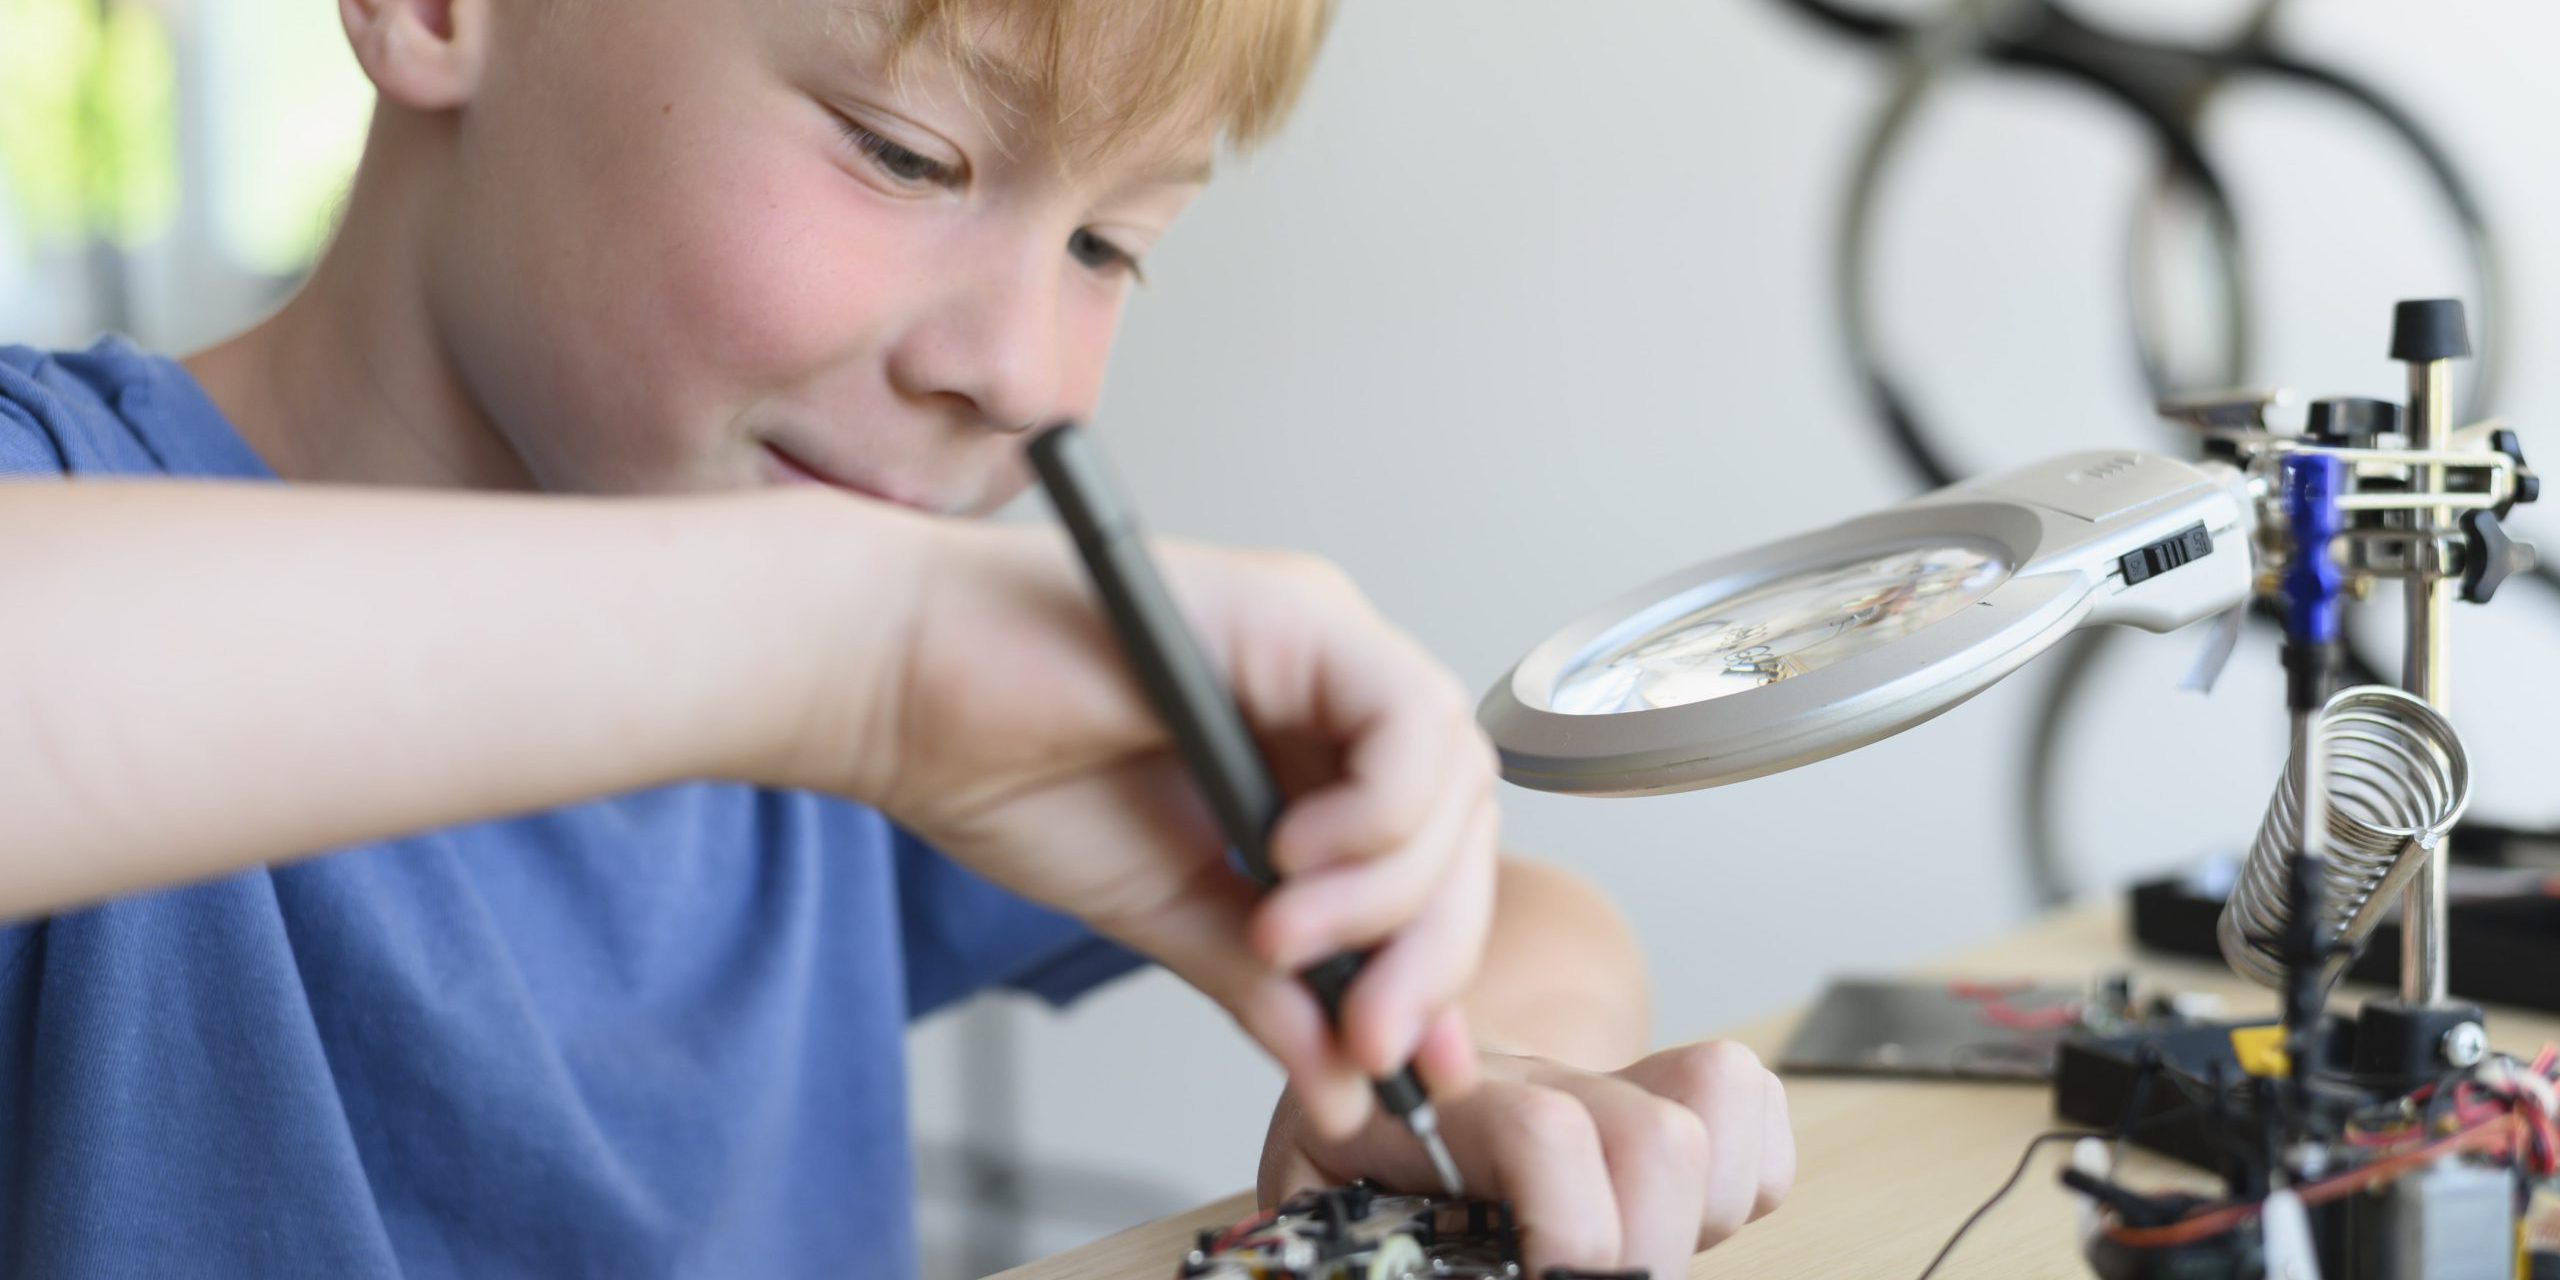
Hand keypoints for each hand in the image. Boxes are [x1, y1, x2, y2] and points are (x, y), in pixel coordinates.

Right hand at [804, 517, 1500, 1136]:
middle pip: (1461, 824)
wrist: (894, 688)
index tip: (1392, 1057)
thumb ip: (1263, 985)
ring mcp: (1322, 641)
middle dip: (1425, 948)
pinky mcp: (1298, 612)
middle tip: (1362, 1030)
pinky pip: (1406, 718)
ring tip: (1278, 935)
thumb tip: (1342, 1084)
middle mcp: (1332, 688)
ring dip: (1386, 889)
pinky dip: (1371, 810)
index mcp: (1311, 750)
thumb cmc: (1003, 765)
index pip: (1432, 863)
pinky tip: (1286, 855)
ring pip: (1449, 776)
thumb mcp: (1165, 909)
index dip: (1432, 965)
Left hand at [1256, 1043, 1795, 1277]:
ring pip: (1718, 1104)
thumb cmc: (1348, 1165)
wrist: (1382, 1080)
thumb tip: (1408, 1268)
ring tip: (1632, 1263)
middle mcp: (1539, 1076)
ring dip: (1703, 1214)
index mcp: (1442, 1104)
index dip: (1574, 1236)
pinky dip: (1743, 1182)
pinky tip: (1679, 1226)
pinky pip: (1753, 1107)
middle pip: (1656, 1136)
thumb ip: (1356, 1244)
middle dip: (1647, 1252)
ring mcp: (1609, 1074)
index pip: (1545, 1134)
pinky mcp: (1666, 1085)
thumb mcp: (1318, 1205)